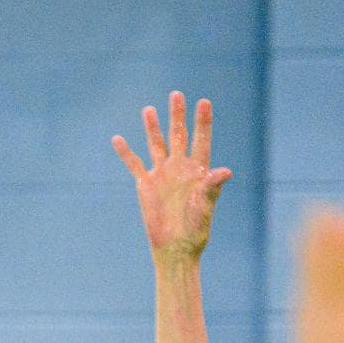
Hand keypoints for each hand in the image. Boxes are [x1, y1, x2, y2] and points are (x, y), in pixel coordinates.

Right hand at [112, 92, 232, 262]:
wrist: (175, 247)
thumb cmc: (196, 230)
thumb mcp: (206, 207)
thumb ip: (212, 187)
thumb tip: (225, 171)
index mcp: (197, 171)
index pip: (201, 140)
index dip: (202, 122)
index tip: (204, 102)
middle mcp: (179, 168)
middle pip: (178, 136)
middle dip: (177, 116)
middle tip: (176, 95)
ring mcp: (162, 175)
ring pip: (156, 145)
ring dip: (152, 128)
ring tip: (148, 110)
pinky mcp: (146, 185)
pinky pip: (134, 165)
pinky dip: (125, 153)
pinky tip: (117, 139)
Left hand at [296, 208, 343, 342]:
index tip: (343, 218)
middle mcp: (333, 332)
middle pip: (327, 278)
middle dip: (324, 244)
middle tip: (320, 211)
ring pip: (310, 292)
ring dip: (309, 262)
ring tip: (307, 232)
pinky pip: (302, 314)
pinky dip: (304, 291)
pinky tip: (302, 281)